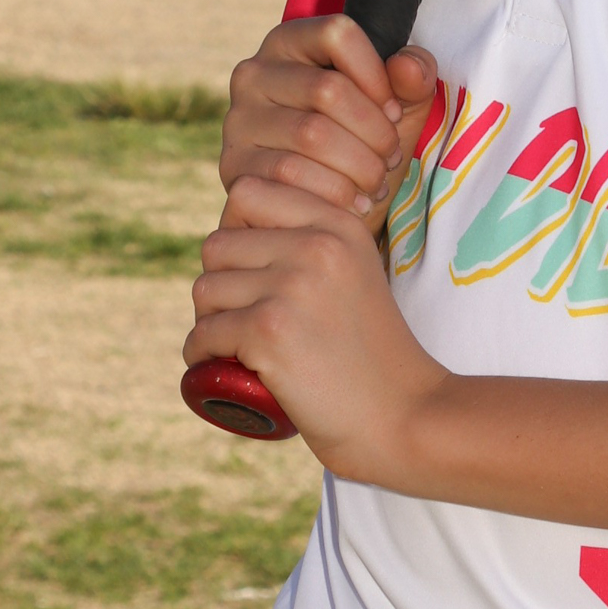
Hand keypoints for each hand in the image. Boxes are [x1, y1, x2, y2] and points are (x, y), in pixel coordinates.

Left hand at [185, 179, 447, 479]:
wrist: (406, 417)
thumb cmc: (374, 355)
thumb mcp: (356, 275)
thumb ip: (313, 245)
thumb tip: (237, 229)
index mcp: (338, 224)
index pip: (247, 191)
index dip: (234, 232)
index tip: (247, 272)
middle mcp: (316, 245)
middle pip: (217, 244)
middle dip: (218, 284)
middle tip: (236, 319)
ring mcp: (292, 286)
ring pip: (205, 288)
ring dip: (208, 321)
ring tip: (233, 346)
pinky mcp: (268, 331)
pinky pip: (204, 334)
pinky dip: (202, 356)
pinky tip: (221, 368)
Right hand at [220, 16, 437, 230]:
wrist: (321, 210)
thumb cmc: (360, 147)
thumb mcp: (395, 110)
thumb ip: (412, 81)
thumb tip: (407, 68)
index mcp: (290, 43)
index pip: (337, 34)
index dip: (377, 75)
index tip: (393, 112)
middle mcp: (254, 73)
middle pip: (328, 88)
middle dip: (375, 131)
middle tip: (392, 158)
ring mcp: (239, 119)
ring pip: (312, 134)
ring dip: (360, 166)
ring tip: (378, 182)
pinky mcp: (233, 164)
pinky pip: (290, 174)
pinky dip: (334, 193)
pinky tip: (356, 204)